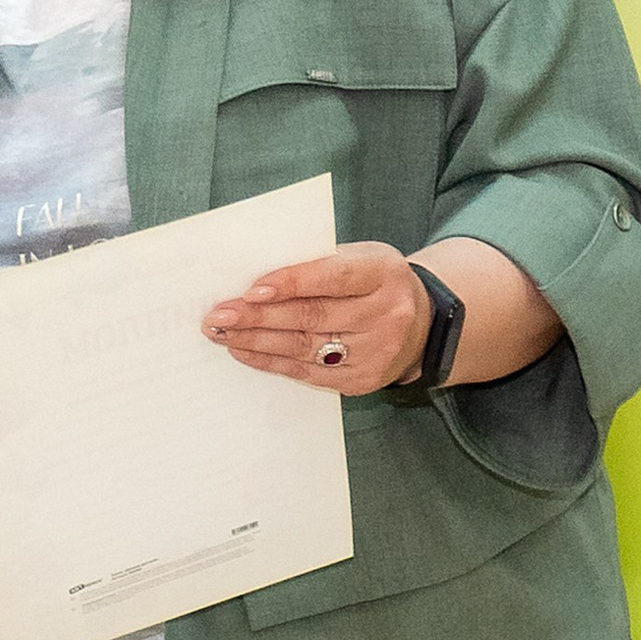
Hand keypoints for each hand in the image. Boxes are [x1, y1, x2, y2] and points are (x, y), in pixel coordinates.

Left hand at [203, 244, 427, 393]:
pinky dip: (270, 362)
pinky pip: (307, 373)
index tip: (251, 289)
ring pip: (305, 348)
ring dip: (256, 341)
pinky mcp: (362, 380)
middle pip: (313, 317)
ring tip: (222, 333)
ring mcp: (377, 352)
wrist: (422, 325)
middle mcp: (386, 315)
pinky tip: (244, 351)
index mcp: (384, 274)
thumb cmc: (375, 283)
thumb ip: (316, 263)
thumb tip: (253, 278)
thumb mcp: (359, 259)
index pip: (333, 277)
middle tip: (219, 314)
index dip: (290, 283)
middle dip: (259, 316)